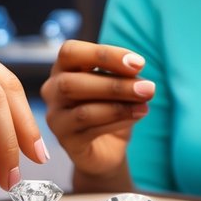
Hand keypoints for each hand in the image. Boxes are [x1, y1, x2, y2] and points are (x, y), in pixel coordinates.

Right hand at [40, 39, 153, 180]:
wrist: (106, 148)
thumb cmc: (109, 107)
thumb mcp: (116, 86)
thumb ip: (121, 77)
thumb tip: (138, 76)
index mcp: (63, 68)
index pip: (71, 52)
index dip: (104, 54)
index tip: (139, 63)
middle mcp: (52, 90)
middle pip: (72, 82)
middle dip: (115, 84)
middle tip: (148, 88)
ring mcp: (55, 118)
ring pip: (83, 111)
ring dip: (119, 106)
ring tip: (146, 105)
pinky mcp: (66, 141)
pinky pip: (90, 130)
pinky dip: (117, 121)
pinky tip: (137, 116)